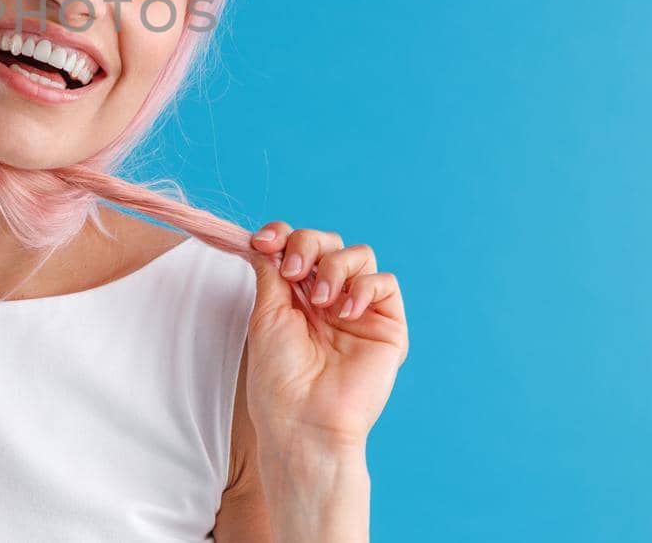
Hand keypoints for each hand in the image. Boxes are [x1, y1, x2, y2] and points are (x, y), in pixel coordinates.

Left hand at [242, 221, 408, 450]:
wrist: (304, 419)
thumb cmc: (279, 377)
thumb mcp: (265, 314)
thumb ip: (271, 271)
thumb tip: (267, 239)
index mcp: (295, 295)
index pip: (297, 245)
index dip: (282, 234)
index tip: (264, 241)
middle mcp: (328, 298)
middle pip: (327, 242)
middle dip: (307, 245)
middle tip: (293, 272)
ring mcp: (358, 310)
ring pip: (359, 254)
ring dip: (334, 266)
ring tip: (320, 300)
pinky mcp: (387, 325)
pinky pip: (385, 282)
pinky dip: (364, 286)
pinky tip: (346, 312)